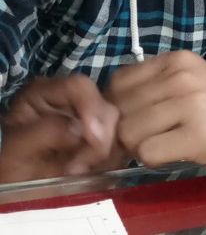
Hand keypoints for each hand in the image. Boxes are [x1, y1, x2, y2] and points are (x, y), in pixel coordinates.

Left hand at [0, 74, 121, 180]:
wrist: (16, 194)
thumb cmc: (11, 167)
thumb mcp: (18, 148)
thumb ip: (46, 132)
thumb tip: (81, 129)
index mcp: (46, 92)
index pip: (79, 86)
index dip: (91, 107)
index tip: (93, 138)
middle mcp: (71, 100)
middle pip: (103, 106)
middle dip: (98, 139)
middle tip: (77, 167)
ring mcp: (89, 120)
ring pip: (116, 126)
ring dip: (102, 154)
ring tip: (77, 171)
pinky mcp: (101, 139)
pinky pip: (120, 144)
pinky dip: (109, 161)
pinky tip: (89, 172)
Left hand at [108, 51, 205, 180]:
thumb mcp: (192, 84)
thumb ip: (156, 87)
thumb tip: (111, 111)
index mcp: (177, 59)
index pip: (119, 80)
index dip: (117, 106)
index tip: (133, 120)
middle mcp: (180, 75)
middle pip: (120, 109)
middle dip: (125, 130)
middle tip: (148, 139)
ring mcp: (189, 103)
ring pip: (130, 131)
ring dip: (140, 147)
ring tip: (165, 146)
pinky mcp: (197, 134)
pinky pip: (148, 152)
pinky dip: (154, 160)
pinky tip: (175, 154)